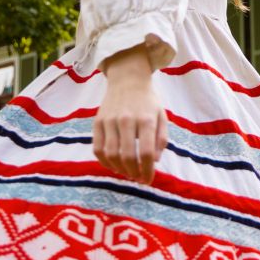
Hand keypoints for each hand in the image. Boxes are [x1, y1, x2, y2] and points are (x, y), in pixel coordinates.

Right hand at [93, 45, 167, 183]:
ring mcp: (110, 121)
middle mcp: (126, 120)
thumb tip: (154, 161)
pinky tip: (113, 165)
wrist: (127, 80)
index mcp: (146, 119)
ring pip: (110, 154)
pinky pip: (97, 148)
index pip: (145, 153)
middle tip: (137, 178)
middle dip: (133, 172)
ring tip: (127, 172)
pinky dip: (104, 161)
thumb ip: (161, 139)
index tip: (148, 180)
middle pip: (127, 156)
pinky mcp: (97, 122)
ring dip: (119, 169)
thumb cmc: (148, 101)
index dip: (147, 171)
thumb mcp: (162, 116)